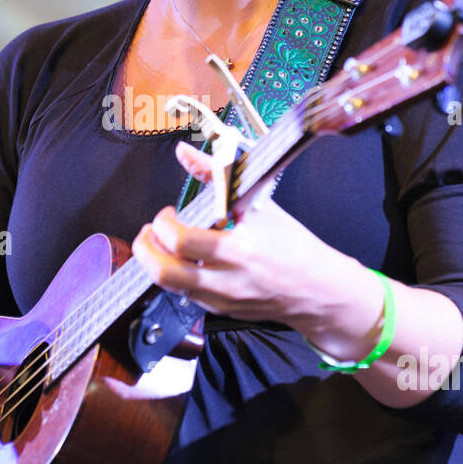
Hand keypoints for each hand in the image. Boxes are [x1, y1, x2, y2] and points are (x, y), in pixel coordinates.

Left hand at [131, 140, 341, 323]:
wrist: (316, 289)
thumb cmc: (291, 245)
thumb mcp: (256, 202)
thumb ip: (215, 175)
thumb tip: (185, 152)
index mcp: (238, 249)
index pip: (181, 240)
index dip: (164, 223)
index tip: (169, 212)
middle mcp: (226, 280)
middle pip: (164, 272)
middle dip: (145, 248)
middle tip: (150, 231)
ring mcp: (220, 300)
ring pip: (167, 286)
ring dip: (156, 261)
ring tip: (162, 243)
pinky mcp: (219, 311)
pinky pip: (183, 294)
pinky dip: (176, 275)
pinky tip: (186, 260)